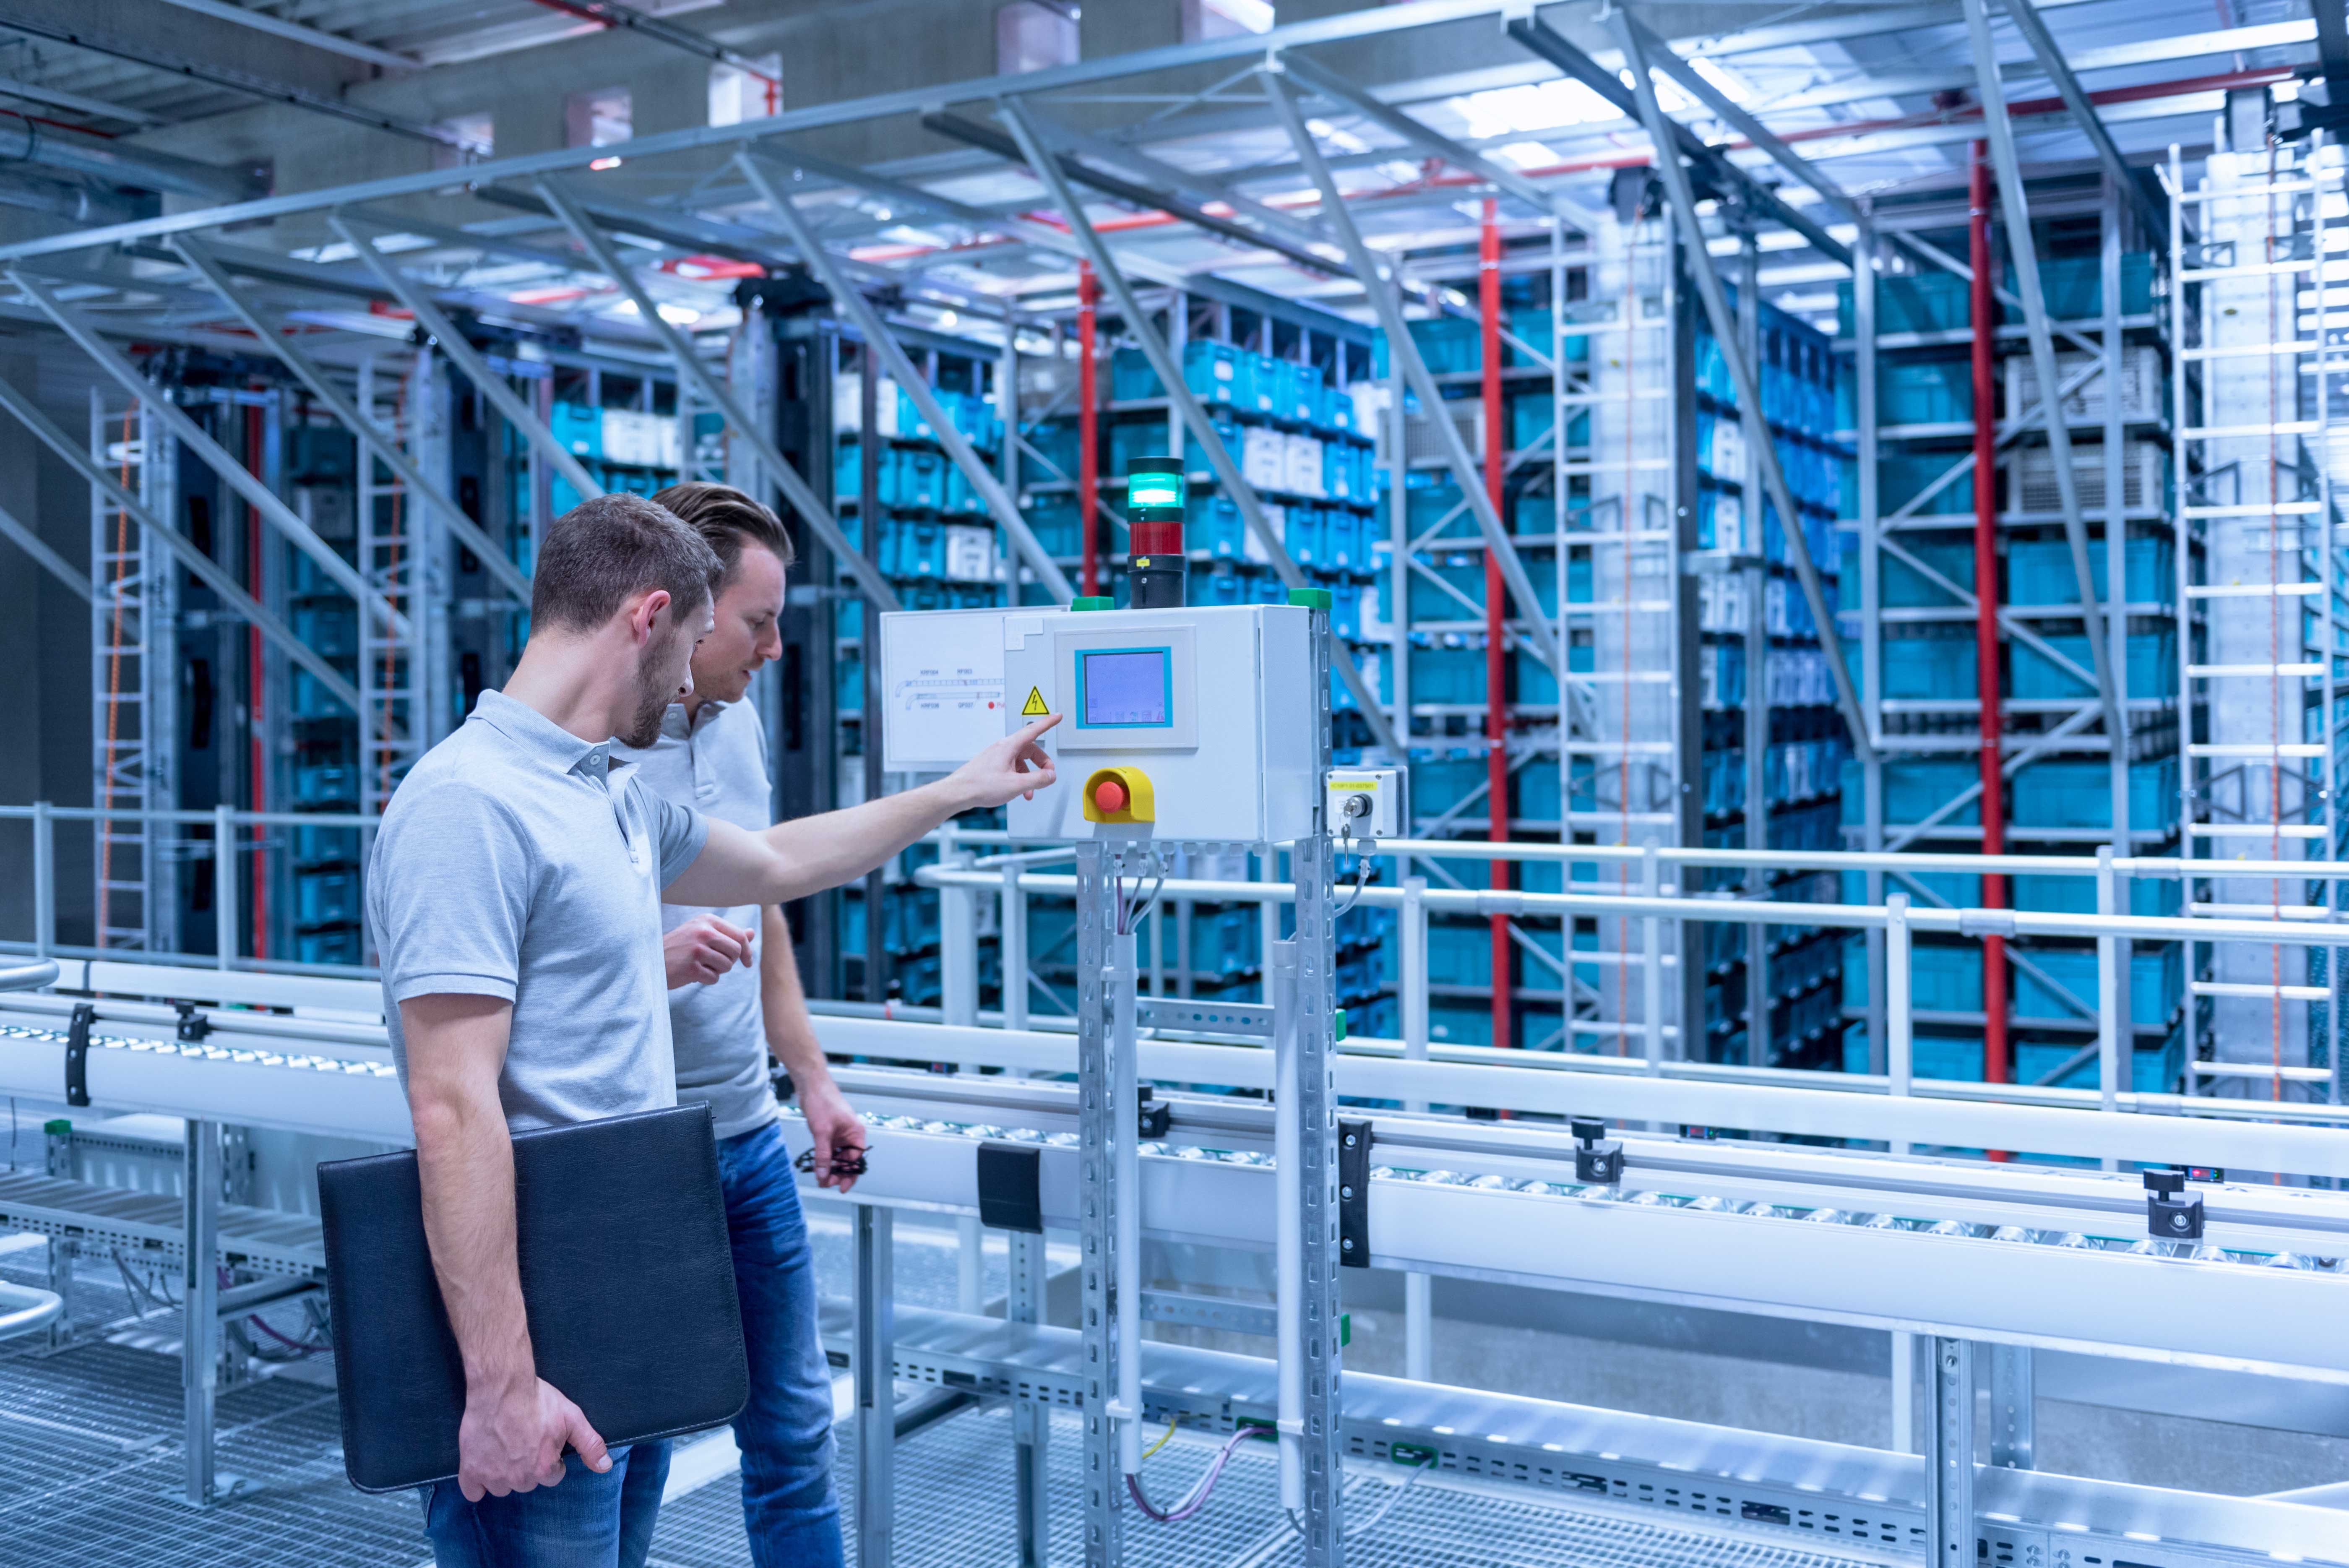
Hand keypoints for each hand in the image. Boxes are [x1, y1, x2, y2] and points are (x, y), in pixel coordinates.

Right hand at [456, 1375, 608, 1501]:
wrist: (502, 1386)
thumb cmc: (538, 1399)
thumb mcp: (572, 1418)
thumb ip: (590, 1445)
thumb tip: (604, 1467)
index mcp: (544, 1468)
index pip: (552, 1476)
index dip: (549, 1458)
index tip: (541, 1442)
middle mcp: (520, 1478)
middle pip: (526, 1483)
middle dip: (527, 1466)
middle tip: (522, 1440)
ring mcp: (493, 1476)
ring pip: (501, 1488)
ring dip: (503, 1474)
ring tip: (503, 1447)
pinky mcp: (470, 1471)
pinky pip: (473, 1492)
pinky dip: (477, 1483)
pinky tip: (482, 1466)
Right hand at [665, 914, 753, 987]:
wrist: (650, 961)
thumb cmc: (680, 948)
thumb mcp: (702, 934)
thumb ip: (728, 934)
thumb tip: (751, 932)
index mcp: (707, 920)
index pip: (740, 936)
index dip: (746, 951)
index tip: (747, 962)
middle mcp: (702, 931)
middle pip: (736, 951)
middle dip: (729, 961)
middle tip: (712, 962)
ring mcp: (696, 949)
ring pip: (727, 966)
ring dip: (717, 971)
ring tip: (700, 965)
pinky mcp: (691, 968)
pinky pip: (714, 978)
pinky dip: (707, 979)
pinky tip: (693, 974)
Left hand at [800, 1080, 866, 1193]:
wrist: (810, 1085)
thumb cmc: (822, 1101)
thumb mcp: (822, 1132)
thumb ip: (823, 1155)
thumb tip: (823, 1175)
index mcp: (856, 1133)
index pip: (856, 1160)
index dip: (849, 1175)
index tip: (840, 1187)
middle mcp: (849, 1135)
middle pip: (847, 1161)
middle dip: (838, 1174)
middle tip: (826, 1183)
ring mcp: (838, 1134)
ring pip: (837, 1157)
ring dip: (830, 1168)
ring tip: (821, 1179)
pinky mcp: (828, 1133)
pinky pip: (828, 1150)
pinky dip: (823, 1159)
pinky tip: (817, 1167)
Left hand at [946, 713, 1061, 809]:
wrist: (958, 792)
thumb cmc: (980, 785)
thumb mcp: (1016, 784)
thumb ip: (1037, 779)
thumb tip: (1050, 775)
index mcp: (1009, 746)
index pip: (1033, 730)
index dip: (1047, 723)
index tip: (1057, 717)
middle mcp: (1003, 748)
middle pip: (1030, 749)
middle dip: (1041, 763)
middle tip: (1047, 776)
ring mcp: (997, 756)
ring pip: (1021, 761)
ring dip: (1030, 775)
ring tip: (1030, 792)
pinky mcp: (992, 765)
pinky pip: (1012, 768)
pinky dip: (1019, 778)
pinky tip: (1018, 791)